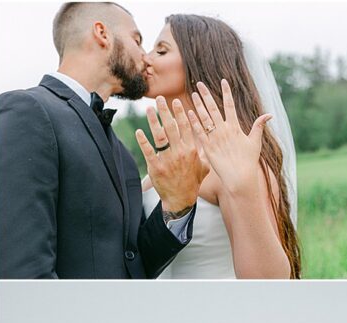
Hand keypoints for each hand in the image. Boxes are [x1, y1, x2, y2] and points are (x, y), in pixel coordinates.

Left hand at [135, 96, 206, 214]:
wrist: (181, 199)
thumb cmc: (192, 182)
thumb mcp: (204, 168)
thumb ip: (204, 153)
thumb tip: (207, 141)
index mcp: (192, 151)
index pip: (186, 128)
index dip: (180, 113)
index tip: (176, 101)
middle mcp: (180, 153)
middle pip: (171, 127)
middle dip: (165, 111)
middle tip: (160, 98)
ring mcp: (168, 160)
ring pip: (160, 136)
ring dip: (153, 121)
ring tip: (149, 109)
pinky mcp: (156, 167)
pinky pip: (149, 151)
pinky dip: (143, 141)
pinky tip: (139, 131)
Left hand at [186, 79, 271, 198]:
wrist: (240, 178)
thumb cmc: (249, 162)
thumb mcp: (255, 143)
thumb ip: (259, 126)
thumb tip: (269, 115)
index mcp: (235, 128)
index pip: (230, 105)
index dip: (227, 92)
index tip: (223, 81)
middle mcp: (224, 130)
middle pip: (213, 108)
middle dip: (206, 94)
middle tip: (199, 84)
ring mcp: (215, 138)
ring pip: (204, 117)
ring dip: (198, 105)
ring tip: (193, 94)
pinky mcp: (207, 147)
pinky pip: (198, 131)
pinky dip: (193, 121)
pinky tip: (188, 112)